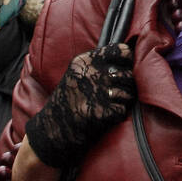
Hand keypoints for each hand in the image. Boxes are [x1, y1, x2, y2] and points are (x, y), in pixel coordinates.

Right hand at [24, 43, 135, 169]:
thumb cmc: (68, 100)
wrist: (51, 129)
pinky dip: (117, 115)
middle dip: (127, 85)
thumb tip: (131, 56)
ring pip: (128, 92)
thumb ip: (99, 63)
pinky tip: (106, 116)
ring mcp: (95, 92)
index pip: (121, 51)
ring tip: (109, 106)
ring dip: (124, 101)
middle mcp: (90, 73)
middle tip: (116, 94)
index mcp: (85, 61)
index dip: (127, 61)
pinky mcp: (99, 112)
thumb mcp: (77, 73)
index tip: (124, 68)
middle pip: (128, 74)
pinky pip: (122, 110)